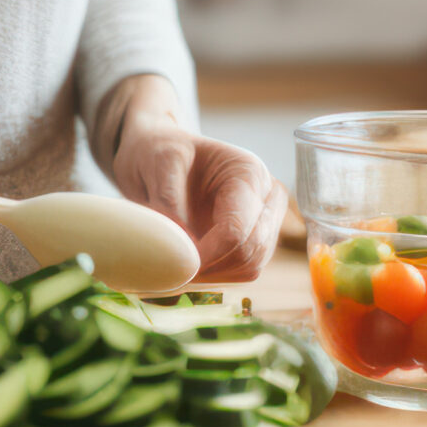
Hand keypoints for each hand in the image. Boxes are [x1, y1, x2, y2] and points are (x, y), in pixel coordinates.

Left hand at [107, 92, 286, 282]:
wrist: (163, 156)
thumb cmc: (161, 152)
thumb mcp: (158, 163)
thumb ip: (168, 203)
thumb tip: (183, 250)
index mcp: (249, 173)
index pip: (237, 231)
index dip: (206, 255)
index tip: (173, 263)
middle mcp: (268, 196)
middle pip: (250, 253)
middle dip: (210, 267)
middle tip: (171, 267)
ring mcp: (266, 220)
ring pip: (250, 267)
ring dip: (214, 274)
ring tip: (178, 262)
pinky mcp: (257, 239)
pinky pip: (244, 271)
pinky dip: (217, 274)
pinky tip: (191, 261)